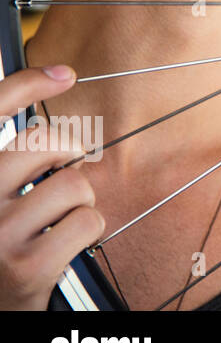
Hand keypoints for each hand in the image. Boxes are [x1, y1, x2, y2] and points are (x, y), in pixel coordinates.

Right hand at [0, 65, 104, 309]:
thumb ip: (9, 158)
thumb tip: (57, 78)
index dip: (25, 86)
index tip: (63, 74)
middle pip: (41, 145)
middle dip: (67, 153)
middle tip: (64, 171)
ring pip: (72, 185)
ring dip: (78, 201)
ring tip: (58, 219)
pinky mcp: (25, 268)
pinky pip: (87, 221)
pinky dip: (88, 230)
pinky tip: (65, 245)